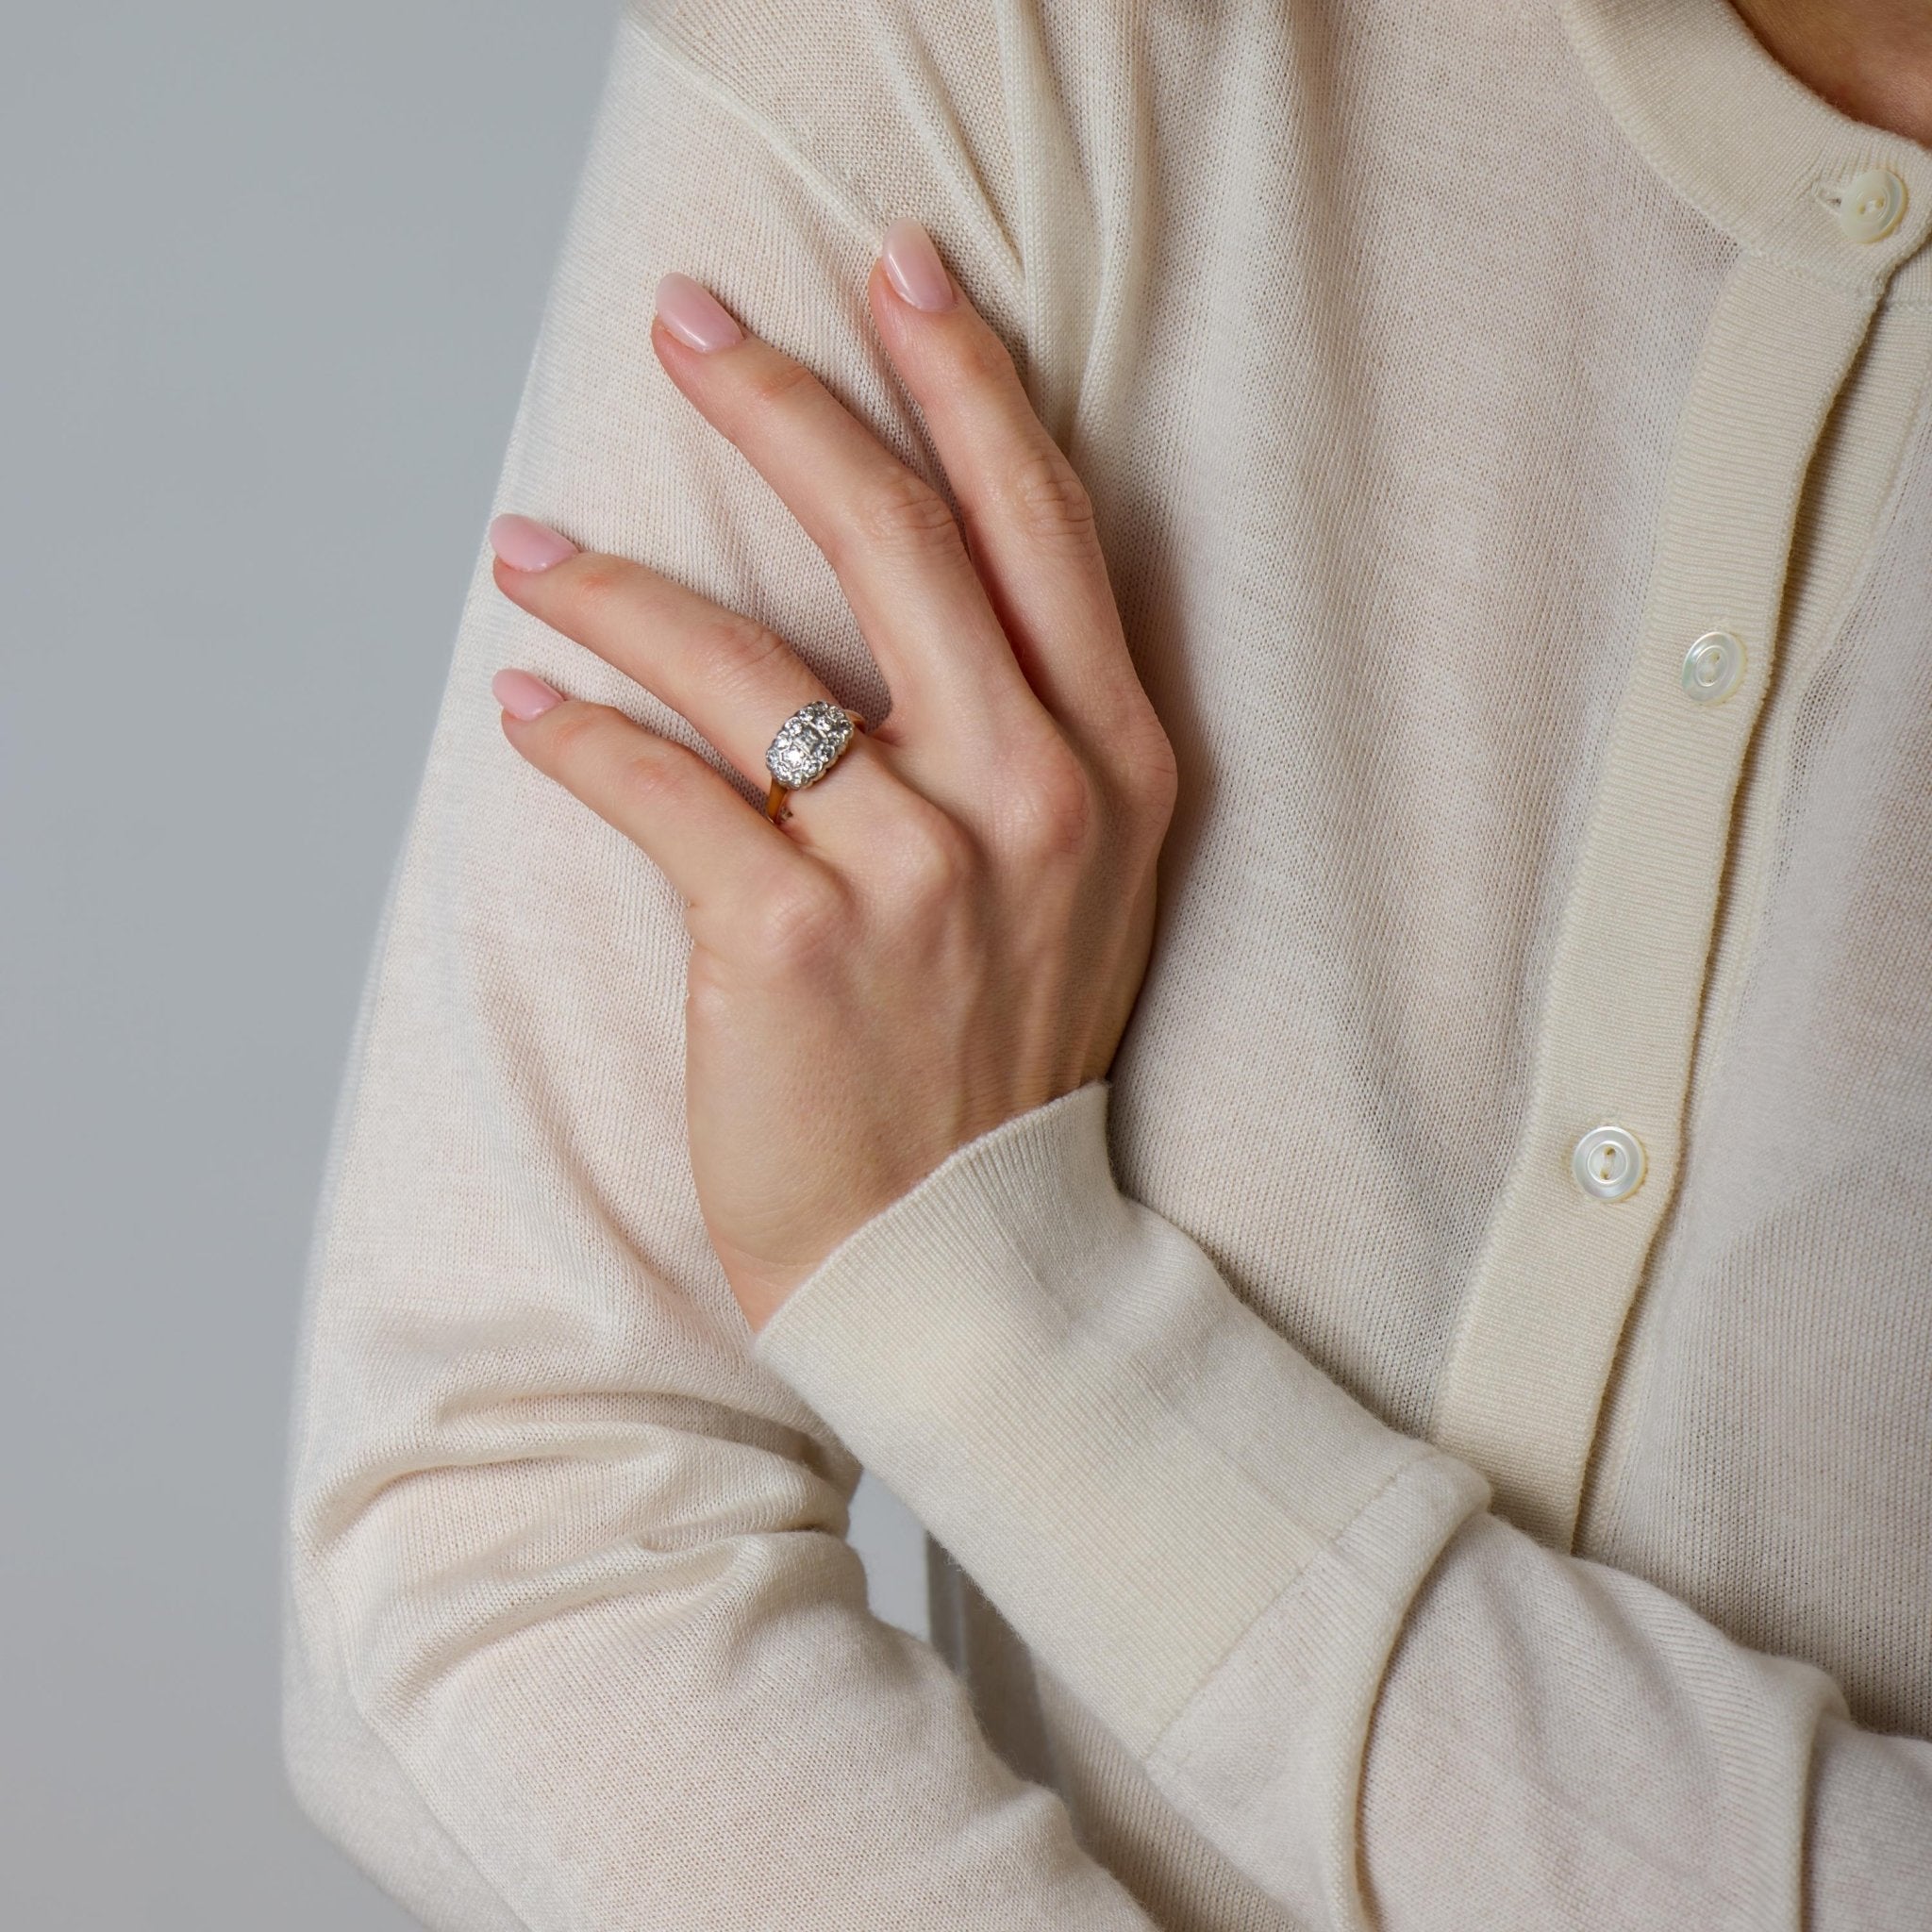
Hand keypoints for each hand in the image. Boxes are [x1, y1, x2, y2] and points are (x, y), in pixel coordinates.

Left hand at [485, 219, 1176, 1333]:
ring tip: (528, 554)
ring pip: (746, 662)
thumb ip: (1039, 737)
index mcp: (1118, 767)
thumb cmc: (999, 1058)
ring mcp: (919, 870)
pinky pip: (659, 789)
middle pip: (899, 540)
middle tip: (686, 321)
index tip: (895, 270)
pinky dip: (576, 737)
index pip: (1038, 528)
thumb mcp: (1082, 886)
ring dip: (615, 589)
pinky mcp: (790, 942)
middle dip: (783, 402)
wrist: (958, 1256)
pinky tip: (528, 709)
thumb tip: (919, 593)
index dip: (964, 381)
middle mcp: (1034, 797)